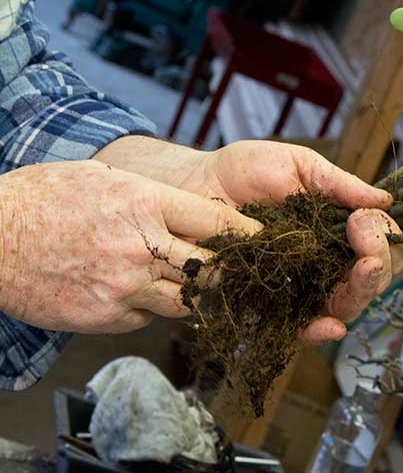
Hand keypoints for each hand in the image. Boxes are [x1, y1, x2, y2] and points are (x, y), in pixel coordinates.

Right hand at [0, 160, 261, 333]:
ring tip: (192, 280)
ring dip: (196, 291)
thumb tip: (196, 213)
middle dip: (231, 269)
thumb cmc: (46, 197)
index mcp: (144, 204)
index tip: (265, 239)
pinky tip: (142, 291)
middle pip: (213, 268)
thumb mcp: (106, 178)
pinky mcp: (106, 317)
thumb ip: (155, 197)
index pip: (218, 222)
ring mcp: (124, 287)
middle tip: (241, 267)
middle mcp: (140, 247)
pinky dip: (154, 306)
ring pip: (189, 300)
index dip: (248, 233)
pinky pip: (150, 316)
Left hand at [93, 137, 402, 341]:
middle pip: (372, 279)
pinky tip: (329, 325)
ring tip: (361, 274)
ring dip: (360, 293)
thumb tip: (385, 200)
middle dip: (378, 267)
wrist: (194, 186)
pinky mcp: (274, 303)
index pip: (380, 243)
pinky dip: (319, 329)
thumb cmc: (246, 172)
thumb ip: (339, 184)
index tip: (363, 223)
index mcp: (339, 227)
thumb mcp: (300, 166)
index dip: (382, 238)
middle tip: (368, 254)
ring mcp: (303, 284)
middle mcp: (328, 259)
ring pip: (347, 304)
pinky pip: (302, 324)